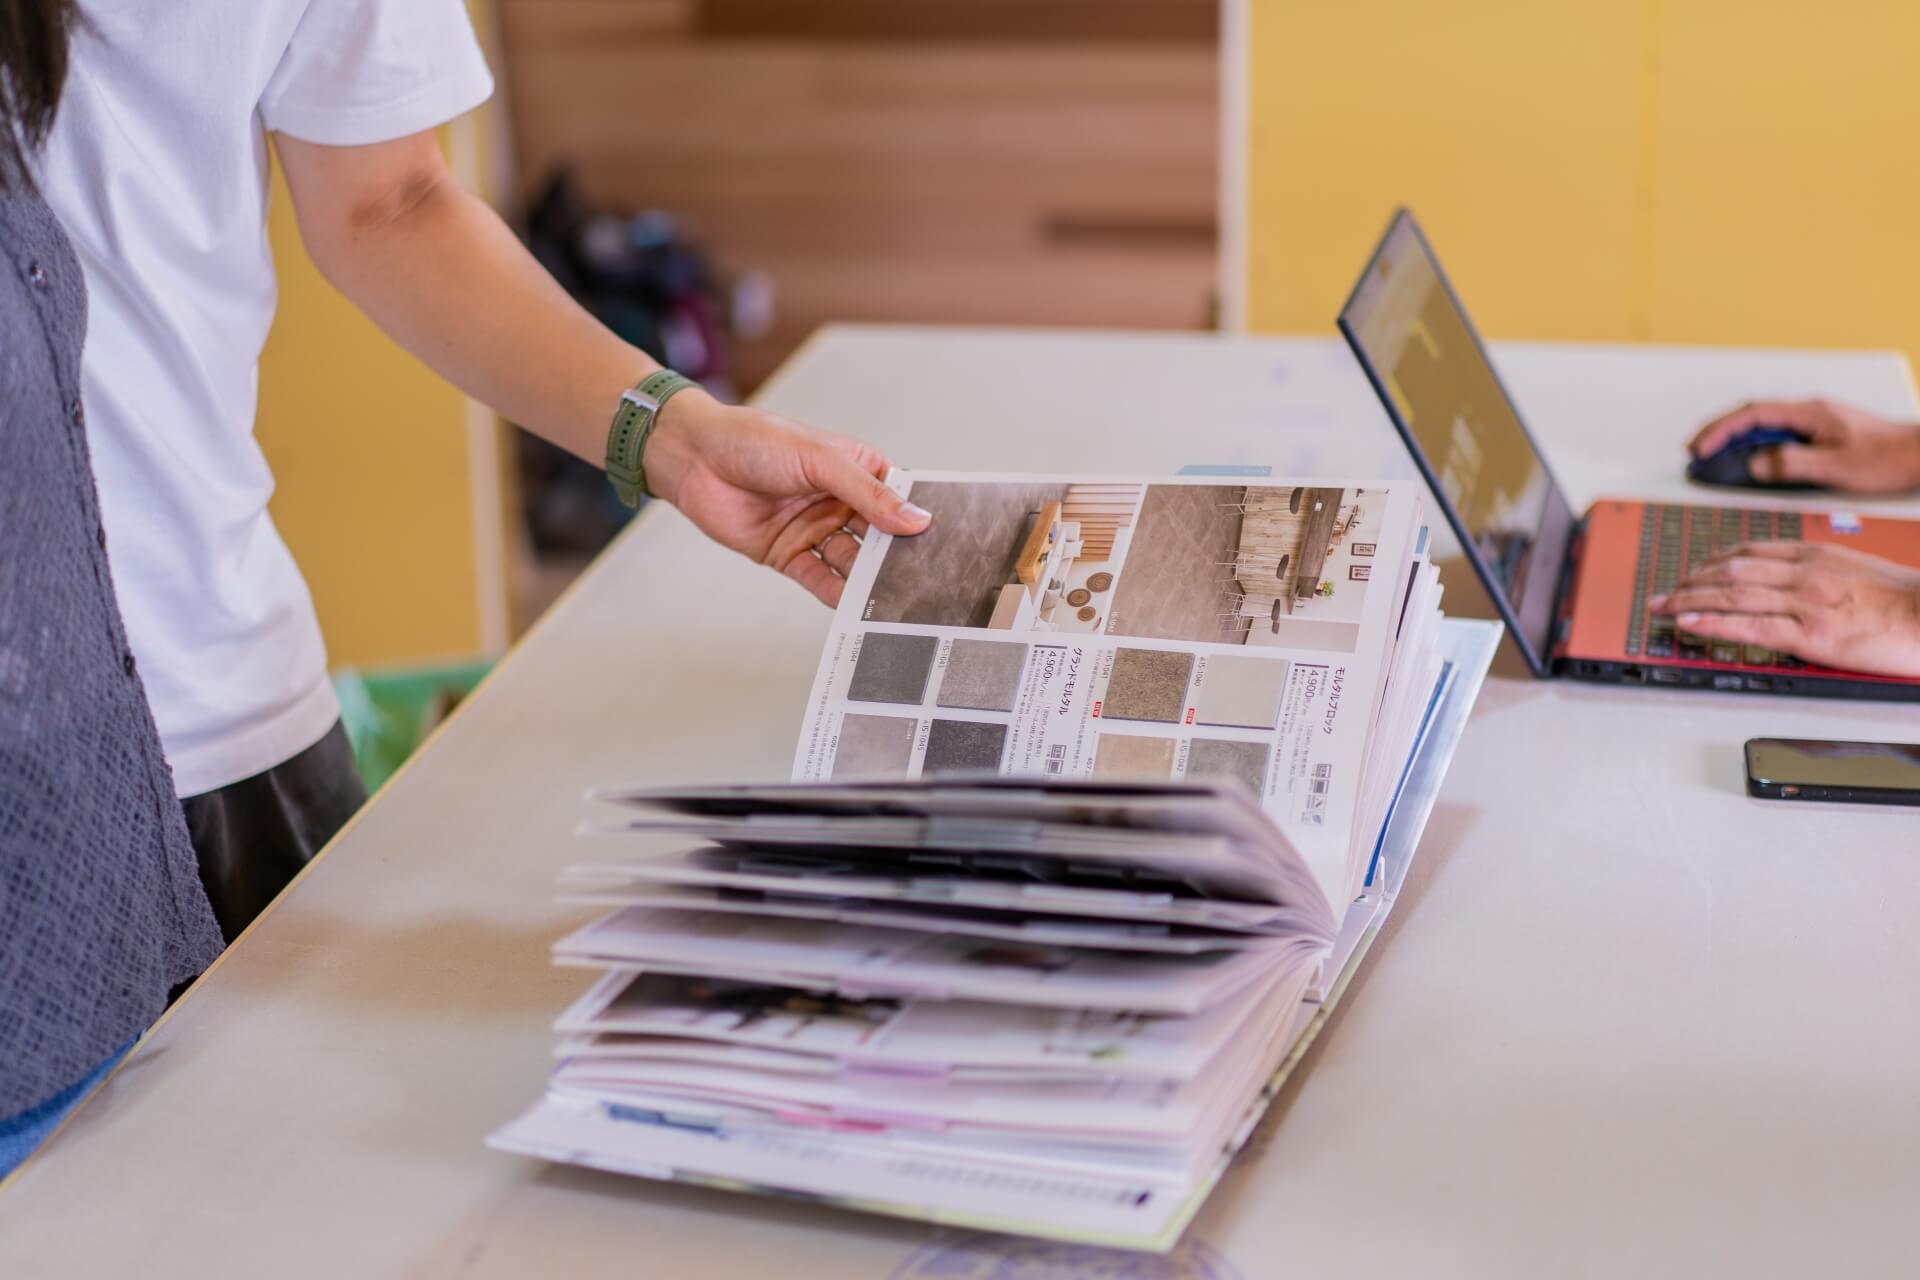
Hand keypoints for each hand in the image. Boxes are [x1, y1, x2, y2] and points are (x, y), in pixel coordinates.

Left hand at [640, 389, 930, 605]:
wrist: (693, 458)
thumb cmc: (755, 440)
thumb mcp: (820, 460)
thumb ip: (868, 493)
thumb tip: (917, 521)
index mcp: (857, 469)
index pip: (900, 500)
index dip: (922, 521)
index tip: (952, 545)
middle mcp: (841, 502)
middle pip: (881, 538)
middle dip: (902, 559)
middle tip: (932, 584)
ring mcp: (816, 529)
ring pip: (854, 563)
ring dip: (873, 581)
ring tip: (899, 603)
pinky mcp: (789, 554)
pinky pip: (821, 579)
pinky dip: (838, 595)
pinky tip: (858, 610)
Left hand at [1649, 541, 1919, 676]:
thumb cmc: (1904, 599)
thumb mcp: (1856, 569)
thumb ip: (1820, 571)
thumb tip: (1791, 581)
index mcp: (1815, 554)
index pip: (1750, 552)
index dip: (1713, 562)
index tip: (1692, 571)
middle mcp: (1803, 572)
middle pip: (1731, 570)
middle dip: (1690, 581)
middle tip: (1664, 592)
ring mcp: (1804, 601)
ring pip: (1731, 594)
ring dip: (1688, 600)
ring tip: (1661, 607)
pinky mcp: (1809, 633)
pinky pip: (1749, 625)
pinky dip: (1712, 623)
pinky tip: (1688, 624)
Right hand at [1689, 398, 1919, 492]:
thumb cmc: (1886, 458)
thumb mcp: (1835, 466)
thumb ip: (1790, 463)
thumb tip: (1753, 464)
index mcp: (1809, 413)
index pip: (1752, 414)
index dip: (1720, 431)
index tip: (1700, 450)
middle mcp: (1809, 412)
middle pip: (1752, 415)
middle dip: (1718, 431)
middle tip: (1694, 452)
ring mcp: (1814, 422)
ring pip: (1763, 425)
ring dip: (1735, 438)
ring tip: (1713, 456)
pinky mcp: (1820, 434)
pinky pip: (1778, 434)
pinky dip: (1754, 444)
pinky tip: (1749, 458)